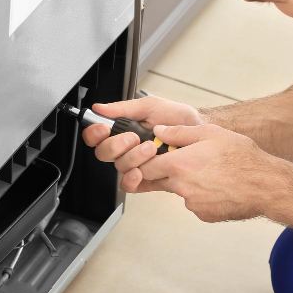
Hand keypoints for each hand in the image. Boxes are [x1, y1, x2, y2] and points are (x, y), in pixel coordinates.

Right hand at [83, 96, 203, 174]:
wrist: (198, 132)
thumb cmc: (177, 118)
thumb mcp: (150, 106)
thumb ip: (123, 108)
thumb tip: (99, 107)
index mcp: (123, 130)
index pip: (97, 136)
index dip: (94, 134)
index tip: (103, 129)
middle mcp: (126, 149)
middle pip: (104, 154)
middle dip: (116, 145)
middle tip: (134, 138)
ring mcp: (136, 164)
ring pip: (119, 167)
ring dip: (133, 158)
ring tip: (151, 148)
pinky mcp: (147, 179)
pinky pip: (130, 186)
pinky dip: (132, 180)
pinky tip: (142, 172)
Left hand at [126, 123, 284, 222]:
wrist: (265, 185)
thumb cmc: (242, 158)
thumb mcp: (210, 133)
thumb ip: (179, 133)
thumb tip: (159, 131)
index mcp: (179, 164)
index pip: (145, 166)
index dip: (145, 160)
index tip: (151, 156)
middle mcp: (181, 187)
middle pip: (158, 180)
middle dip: (163, 171)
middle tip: (183, 162)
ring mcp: (192, 204)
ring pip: (178, 191)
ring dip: (185, 183)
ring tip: (210, 172)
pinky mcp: (202, 214)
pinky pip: (194, 203)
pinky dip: (201, 195)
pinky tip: (217, 185)